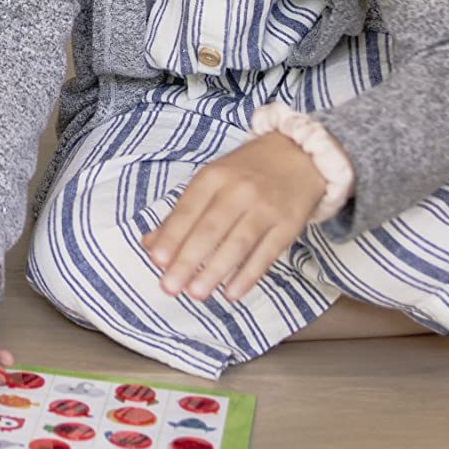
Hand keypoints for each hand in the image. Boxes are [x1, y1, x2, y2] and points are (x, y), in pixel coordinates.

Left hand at [141, 133, 325, 302]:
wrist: (299, 154)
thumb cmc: (245, 172)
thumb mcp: (211, 181)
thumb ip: (181, 213)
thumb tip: (149, 244)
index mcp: (213, 177)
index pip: (187, 210)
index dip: (172, 236)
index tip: (156, 260)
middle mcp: (238, 190)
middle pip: (210, 229)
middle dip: (188, 260)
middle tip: (170, 286)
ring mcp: (266, 207)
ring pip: (237, 243)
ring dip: (215, 270)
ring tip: (196, 294)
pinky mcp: (289, 224)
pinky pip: (267, 253)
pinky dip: (249, 275)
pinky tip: (232, 294)